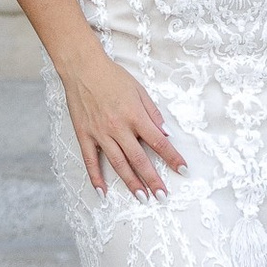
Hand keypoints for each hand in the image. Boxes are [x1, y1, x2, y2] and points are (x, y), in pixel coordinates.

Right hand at [61, 50, 183, 200]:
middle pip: (139, 159)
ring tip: (142, 198)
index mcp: (135, 116)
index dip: (172, 158)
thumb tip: (166, 134)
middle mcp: (118, 128)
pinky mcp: (84, 135)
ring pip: (118, 164)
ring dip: (131, 183)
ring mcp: (100, 133)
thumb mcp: (139, 90)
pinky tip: (103, 192)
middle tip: (162, 196)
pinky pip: (91, 161)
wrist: (83, 68)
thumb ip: (153, 113)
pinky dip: (96, 177)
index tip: (183, 170)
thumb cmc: (113, 77)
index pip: (158, 142)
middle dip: (152, 180)